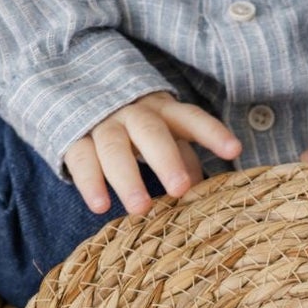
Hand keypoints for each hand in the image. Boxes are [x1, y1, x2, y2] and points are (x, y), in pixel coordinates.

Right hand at [63, 91, 241, 214]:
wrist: (77, 99)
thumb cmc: (138, 128)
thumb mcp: (165, 135)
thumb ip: (185, 159)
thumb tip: (204, 189)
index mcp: (163, 111)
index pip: (191, 118)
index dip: (212, 133)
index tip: (234, 151)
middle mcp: (133, 113)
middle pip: (151, 131)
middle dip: (166, 160)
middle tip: (180, 189)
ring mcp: (101, 124)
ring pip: (113, 147)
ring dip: (127, 178)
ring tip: (140, 209)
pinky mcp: (73, 139)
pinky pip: (81, 160)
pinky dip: (91, 183)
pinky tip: (100, 206)